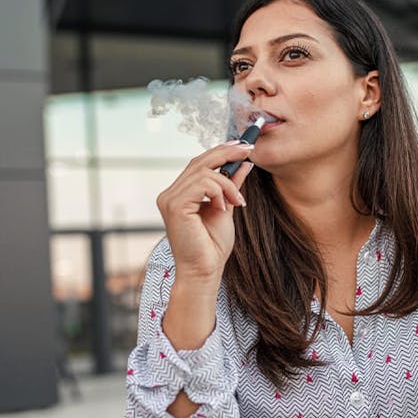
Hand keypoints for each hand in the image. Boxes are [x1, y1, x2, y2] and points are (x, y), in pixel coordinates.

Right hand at [156, 140, 254, 282]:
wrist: (205, 270)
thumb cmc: (212, 246)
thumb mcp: (226, 207)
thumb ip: (231, 185)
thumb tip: (244, 163)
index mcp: (179, 194)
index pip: (198, 163)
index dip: (220, 151)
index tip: (242, 147)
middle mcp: (170, 194)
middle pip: (199, 161)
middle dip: (227, 153)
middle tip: (248, 151)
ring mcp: (170, 199)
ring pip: (204, 172)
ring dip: (227, 184)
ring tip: (236, 201)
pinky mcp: (175, 206)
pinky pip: (203, 184)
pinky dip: (220, 192)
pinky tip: (224, 207)